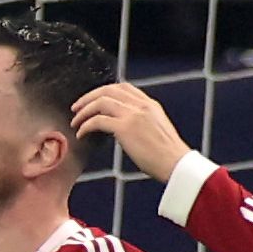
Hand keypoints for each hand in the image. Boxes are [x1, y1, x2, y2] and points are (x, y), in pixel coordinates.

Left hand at [65, 82, 193, 182]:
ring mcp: (133, 115)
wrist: (177, 164)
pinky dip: (86, 125)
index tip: (93, 99)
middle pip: (108, 90)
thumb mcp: (157, 130)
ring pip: (101, 102)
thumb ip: (142, 122)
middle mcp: (141, 106)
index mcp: (150, 104)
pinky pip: (98, 121)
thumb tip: (124, 127)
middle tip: (76, 107)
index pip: (123, 87)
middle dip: (89, 97)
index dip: (104, 91)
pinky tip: (82, 134)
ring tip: (75, 122)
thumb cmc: (168, 156)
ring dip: (84, 111)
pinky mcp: (125, 129)